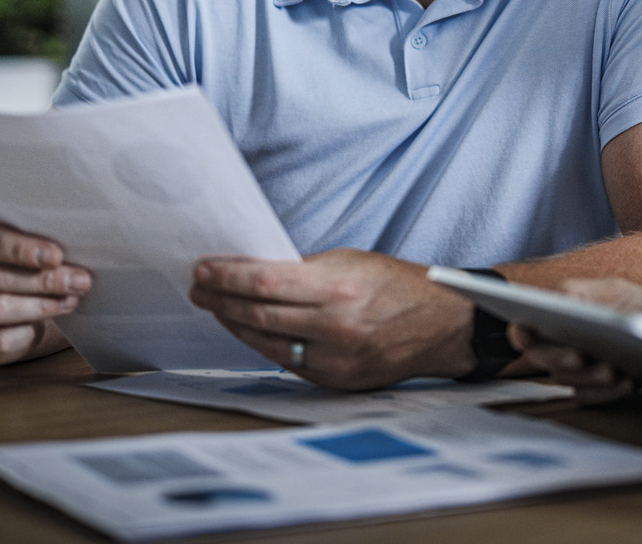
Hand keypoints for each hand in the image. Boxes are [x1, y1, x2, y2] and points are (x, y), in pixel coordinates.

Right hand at [0, 214, 89, 365]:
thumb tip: (68, 231)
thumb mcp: (17, 239)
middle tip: (79, 280)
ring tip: (70, 299)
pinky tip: (48, 324)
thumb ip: (31, 233)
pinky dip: (26, 333)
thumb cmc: (11, 262)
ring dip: (41, 306)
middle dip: (44, 280)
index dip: (23, 249)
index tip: (56, 255)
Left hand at [189, 248, 473, 389]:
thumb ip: (305, 270)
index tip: (203, 269)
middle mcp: (334, 327)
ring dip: (235, 324)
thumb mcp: (352, 261)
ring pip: (266, 343)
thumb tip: (256, 274)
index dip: (227, 277)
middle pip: (258, 314)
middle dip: (221, 300)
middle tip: (199, 288)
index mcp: (338, 289)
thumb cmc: (398, 285)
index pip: (265, 283)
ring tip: (217, 308)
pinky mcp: (337, 381)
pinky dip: (264, 345)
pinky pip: (287, 363)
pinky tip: (250, 331)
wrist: (442, 325)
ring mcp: (335, 359)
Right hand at [513, 277, 641, 405]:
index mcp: (563, 319)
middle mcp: (565, 347)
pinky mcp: (598, 393)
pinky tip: (627, 380)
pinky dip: (606, 392)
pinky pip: (590, 398)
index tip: (526, 334)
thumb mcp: (615, 292)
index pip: (525, 328)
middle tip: (577, 355)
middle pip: (542, 358)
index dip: (519, 332)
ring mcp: (580, 372)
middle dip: (557, 357)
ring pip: (567, 380)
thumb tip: (556, 298)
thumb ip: (581, 292)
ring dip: (587, 375)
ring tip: (611, 367)